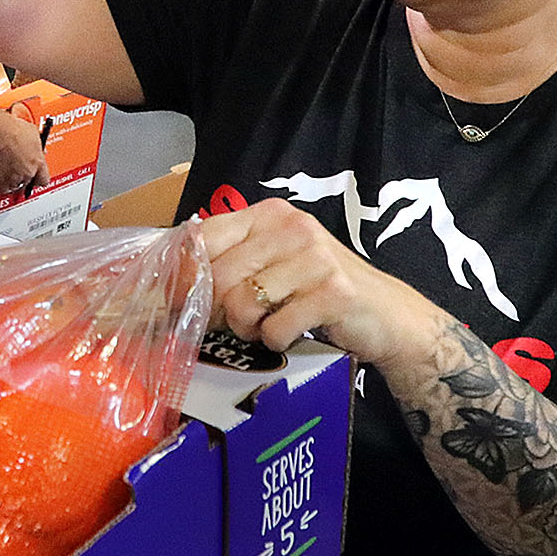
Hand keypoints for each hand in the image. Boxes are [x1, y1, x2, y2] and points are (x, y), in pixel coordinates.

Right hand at [0, 117, 47, 195]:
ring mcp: (14, 178)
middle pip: (29, 183)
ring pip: (15, 187)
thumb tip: (36, 142)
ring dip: (12, 183)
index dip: (38, 178)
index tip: (35, 176)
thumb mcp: (33, 132)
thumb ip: (36, 142)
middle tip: (18, 171)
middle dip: (24, 178)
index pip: (44, 179)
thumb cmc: (14, 130)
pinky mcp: (1, 180)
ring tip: (7, 177)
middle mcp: (28, 172)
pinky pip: (2, 189)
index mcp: (38, 162)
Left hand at [197, 199, 440, 368]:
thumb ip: (229, 262)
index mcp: (270, 215)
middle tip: (233, 324)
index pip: (205, 236)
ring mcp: (315, 258)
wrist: (386, 314)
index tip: (176, 301)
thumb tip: (170, 285)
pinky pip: (275, 328)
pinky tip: (292, 333)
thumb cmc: (318, 289)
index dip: (184, 274)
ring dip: (247, 328)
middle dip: (217, 310)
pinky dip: (276, 341)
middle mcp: (293, 227)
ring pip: (242, 304)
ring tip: (267, 325)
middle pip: (219, 276)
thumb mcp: (274, 263)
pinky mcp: (334, 293)